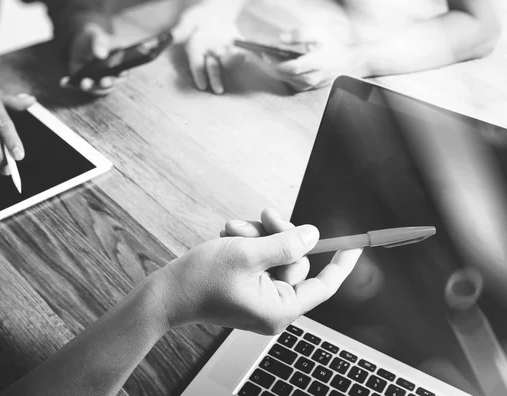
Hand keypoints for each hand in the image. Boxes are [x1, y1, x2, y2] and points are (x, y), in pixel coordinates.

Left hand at [62, 22, 122, 95]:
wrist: (81, 41)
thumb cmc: (95, 37)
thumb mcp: (97, 36)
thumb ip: (100, 43)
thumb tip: (100, 55)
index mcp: (119, 65)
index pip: (123, 72)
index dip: (122, 74)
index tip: (119, 74)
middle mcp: (110, 77)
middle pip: (110, 84)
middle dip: (106, 84)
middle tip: (103, 82)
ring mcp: (97, 81)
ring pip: (96, 88)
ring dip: (90, 87)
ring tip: (83, 83)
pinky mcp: (84, 81)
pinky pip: (78, 85)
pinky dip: (71, 84)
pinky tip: (64, 83)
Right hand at [157, 209, 361, 334]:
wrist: (167, 294)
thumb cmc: (203, 279)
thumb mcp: (248, 254)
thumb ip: (286, 244)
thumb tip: (313, 236)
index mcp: (280, 307)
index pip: (324, 286)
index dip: (341, 264)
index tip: (355, 245)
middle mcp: (273, 305)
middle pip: (296, 261)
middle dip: (278, 234)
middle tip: (265, 216)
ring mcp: (259, 296)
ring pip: (275, 255)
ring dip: (258, 236)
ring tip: (233, 228)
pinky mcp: (246, 287)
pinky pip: (260, 259)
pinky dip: (248, 244)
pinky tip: (229, 235)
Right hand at [174, 4, 242, 93]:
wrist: (214, 13)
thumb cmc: (196, 19)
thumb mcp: (187, 22)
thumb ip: (180, 32)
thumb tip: (169, 38)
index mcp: (196, 50)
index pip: (197, 66)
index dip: (199, 76)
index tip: (202, 86)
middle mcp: (210, 54)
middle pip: (213, 69)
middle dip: (216, 79)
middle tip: (219, 91)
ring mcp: (223, 51)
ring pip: (228, 60)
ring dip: (233, 62)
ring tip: (238, 63)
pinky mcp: (235, 45)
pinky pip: (241, 48)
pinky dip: (244, 50)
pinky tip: (247, 50)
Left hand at [255, 28, 367, 90]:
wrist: (348, 63)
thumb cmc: (332, 46)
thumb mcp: (320, 34)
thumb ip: (301, 34)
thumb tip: (281, 38)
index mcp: (315, 63)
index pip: (290, 67)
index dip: (274, 62)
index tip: (261, 53)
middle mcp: (310, 77)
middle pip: (281, 75)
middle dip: (265, 65)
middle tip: (251, 54)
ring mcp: (307, 85)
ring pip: (282, 80)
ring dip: (268, 69)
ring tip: (255, 58)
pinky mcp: (304, 88)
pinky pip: (286, 82)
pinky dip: (275, 74)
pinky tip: (267, 64)